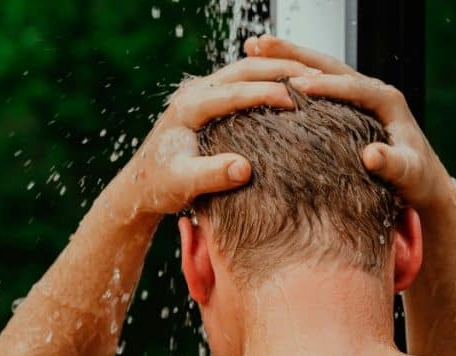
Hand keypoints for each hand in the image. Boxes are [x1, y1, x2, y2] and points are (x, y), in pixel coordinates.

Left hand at [110, 57, 320, 217]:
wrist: (141, 185)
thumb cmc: (159, 185)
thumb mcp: (184, 184)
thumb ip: (212, 175)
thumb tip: (244, 168)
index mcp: (188, 107)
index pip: (234, 92)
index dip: (266, 93)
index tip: (295, 101)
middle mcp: (194, 93)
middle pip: (243, 70)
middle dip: (280, 70)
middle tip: (314, 76)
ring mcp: (202, 93)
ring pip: (245, 70)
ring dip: (277, 71)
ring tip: (311, 77)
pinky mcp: (209, 101)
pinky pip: (243, 82)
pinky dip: (268, 80)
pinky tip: (292, 90)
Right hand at [245, 35, 454, 210]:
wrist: (423, 180)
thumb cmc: (416, 179)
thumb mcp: (407, 174)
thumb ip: (392, 164)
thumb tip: (372, 156)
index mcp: (387, 100)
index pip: (351, 85)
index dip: (324, 85)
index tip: (296, 84)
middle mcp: (372, 89)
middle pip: (328, 64)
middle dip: (293, 54)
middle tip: (261, 44)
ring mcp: (358, 93)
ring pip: (318, 67)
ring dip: (286, 57)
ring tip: (254, 47)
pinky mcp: (348, 102)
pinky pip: (316, 82)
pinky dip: (290, 73)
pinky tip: (265, 72)